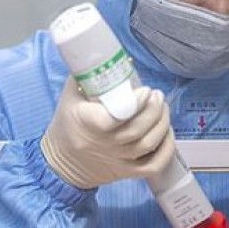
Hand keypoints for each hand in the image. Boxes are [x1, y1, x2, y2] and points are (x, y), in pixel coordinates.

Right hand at [40, 83, 175, 188]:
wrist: (61, 161)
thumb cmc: (67, 123)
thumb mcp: (70, 95)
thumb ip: (86, 75)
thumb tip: (108, 55)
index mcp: (88, 123)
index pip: (116, 117)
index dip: (136, 103)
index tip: (144, 91)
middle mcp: (104, 144)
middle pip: (138, 130)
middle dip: (154, 109)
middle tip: (157, 95)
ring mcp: (117, 160)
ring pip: (149, 144)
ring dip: (162, 124)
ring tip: (162, 108)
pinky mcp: (126, 172)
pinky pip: (154, 166)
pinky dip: (167, 149)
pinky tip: (167, 132)